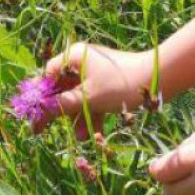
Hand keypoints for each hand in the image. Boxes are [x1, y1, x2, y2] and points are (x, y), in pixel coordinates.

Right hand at [35, 43, 157, 138]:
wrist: (159, 80)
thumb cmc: (120, 84)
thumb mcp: (87, 98)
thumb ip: (60, 106)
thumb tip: (37, 115)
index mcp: (74, 57)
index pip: (48, 76)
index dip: (41, 98)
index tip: (35, 117)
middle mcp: (83, 61)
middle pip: (62, 89)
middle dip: (62, 112)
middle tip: (47, 132)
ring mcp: (96, 72)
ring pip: (79, 97)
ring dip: (78, 117)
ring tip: (83, 137)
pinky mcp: (108, 83)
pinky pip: (93, 99)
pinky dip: (93, 114)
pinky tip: (95, 134)